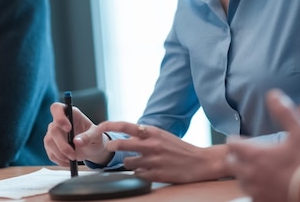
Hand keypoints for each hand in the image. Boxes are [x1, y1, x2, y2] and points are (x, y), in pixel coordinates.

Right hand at [44, 102, 110, 165]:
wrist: (92, 147)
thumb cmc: (94, 136)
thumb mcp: (96, 135)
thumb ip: (88, 136)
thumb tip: (77, 141)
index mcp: (71, 113)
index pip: (57, 108)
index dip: (59, 116)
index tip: (68, 128)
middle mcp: (59, 122)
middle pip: (53, 129)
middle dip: (63, 145)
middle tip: (73, 155)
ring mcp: (53, 133)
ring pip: (49, 142)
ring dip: (61, 154)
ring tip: (73, 158)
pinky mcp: (51, 145)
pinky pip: (50, 153)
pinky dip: (60, 160)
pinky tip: (68, 162)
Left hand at [96, 121, 225, 182]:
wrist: (200, 162)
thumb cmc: (179, 148)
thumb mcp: (162, 135)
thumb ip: (145, 135)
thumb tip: (126, 135)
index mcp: (152, 131)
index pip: (125, 125)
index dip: (109, 125)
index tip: (99, 127)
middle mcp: (151, 144)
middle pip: (121, 144)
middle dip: (112, 146)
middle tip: (110, 147)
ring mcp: (153, 160)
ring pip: (127, 162)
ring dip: (129, 163)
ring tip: (140, 162)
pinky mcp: (156, 174)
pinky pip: (138, 174)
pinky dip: (140, 173)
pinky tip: (149, 171)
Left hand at [226, 90, 299, 201]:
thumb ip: (285, 112)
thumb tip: (273, 94)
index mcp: (255, 155)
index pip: (232, 144)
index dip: (237, 140)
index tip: (243, 140)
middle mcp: (251, 174)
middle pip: (231, 163)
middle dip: (236, 157)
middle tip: (246, 155)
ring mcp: (256, 191)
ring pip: (241, 181)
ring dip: (245, 174)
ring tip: (256, 170)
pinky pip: (252, 196)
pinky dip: (255, 189)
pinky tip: (266, 186)